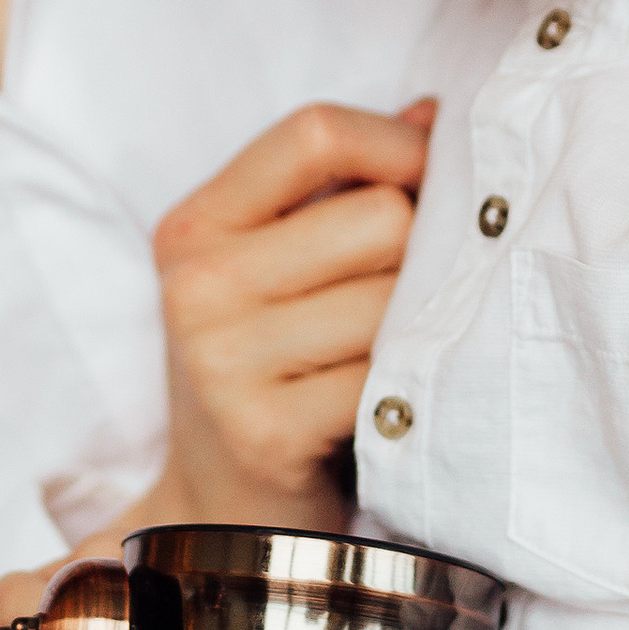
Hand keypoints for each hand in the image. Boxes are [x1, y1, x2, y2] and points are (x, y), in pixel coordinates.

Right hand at [150, 102, 433, 528]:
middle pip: (380, 217)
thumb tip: (434, 115)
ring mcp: (225, 362)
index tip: (429, 182)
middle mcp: (198, 287)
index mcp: (194, 227)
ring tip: (393, 357)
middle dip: (418, 253)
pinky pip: (390, 377)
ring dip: (418, 329)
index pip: (315, 131)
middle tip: (405, 296)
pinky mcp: (267, 431)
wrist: (222, 515)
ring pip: (397, 299)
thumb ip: (342, 185)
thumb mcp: (274, 267)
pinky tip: (389, 408)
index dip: (396, 146)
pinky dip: (409, 391)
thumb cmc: (268, 372)